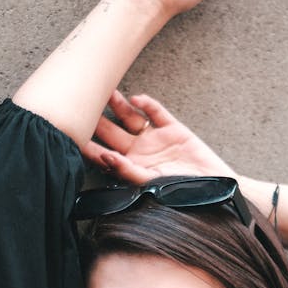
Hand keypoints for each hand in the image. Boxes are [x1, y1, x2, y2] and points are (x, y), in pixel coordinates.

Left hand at [83, 90, 234, 181]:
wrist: (218, 190)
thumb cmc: (185, 195)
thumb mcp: (153, 184)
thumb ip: (128, 171)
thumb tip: (105, 157)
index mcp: (130, 168)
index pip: (102, 153)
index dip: (86, 143)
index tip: (69, 131)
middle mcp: (139, 152)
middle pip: (111, 131)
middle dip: (97, 118)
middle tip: (82, 102)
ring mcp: (155, 139)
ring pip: (130, 118)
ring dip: (119, 105)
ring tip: (107, 92)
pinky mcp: (173, 129)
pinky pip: (155, 112)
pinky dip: (146, 104)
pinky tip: (137, 98)